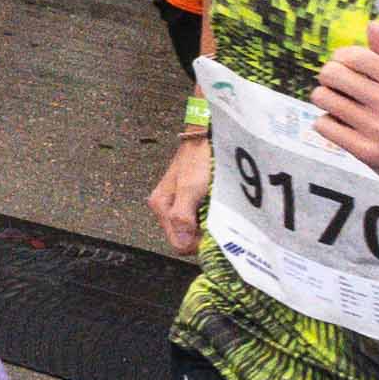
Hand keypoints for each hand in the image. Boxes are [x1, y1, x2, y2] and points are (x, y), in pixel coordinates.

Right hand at [147, 130, 213, 247]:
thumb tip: (181, 244)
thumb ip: (182, 216)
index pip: (177, 243)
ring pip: (191, 228)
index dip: (196, 244)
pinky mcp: (188, 197)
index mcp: (161, 205)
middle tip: (217, 221)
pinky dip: (208, 215)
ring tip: (217, 211)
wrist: (207, 136)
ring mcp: (177, 201)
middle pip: (184, 237)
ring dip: (206, 225)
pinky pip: (198, 216)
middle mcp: (166, 206)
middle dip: (201, 234)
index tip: (213, 234)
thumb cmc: (199, 158)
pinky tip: (216, 205)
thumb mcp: (190, 188)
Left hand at [303, 34, 378, 204]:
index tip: (345, 65)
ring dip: (326, 99)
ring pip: (323, 99)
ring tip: (340, 104)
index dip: (341, 57)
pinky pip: (325, 126)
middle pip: (333, 74)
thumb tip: (372, 25)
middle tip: (339, 85)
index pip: (355, 56)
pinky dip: (328, 123)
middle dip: (330, 76)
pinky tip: (342, 125)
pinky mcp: (369, 154)